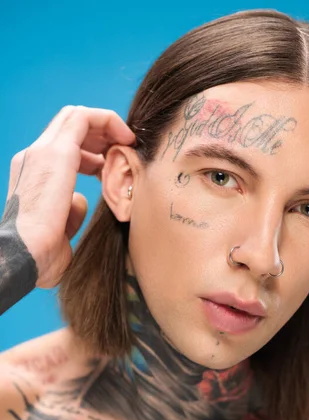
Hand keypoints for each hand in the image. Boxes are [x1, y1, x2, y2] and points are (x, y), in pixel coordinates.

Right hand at [3, 105, 134, 288]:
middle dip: (100, 134)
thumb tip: (80, 200)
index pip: (62, 146)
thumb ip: (69, 210)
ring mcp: (42, 151)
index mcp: (32, 174)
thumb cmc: (42, 253)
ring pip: (76, 117)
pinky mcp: (57, 152)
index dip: (91, 150)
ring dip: (106, 126)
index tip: (111, 164)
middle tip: (123, 149)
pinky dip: (108, 121)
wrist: (23, 255)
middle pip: (69, 127)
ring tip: (128, 142)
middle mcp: (33, 157)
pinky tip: (127, 139)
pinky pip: (84, 118)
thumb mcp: (60, 228)